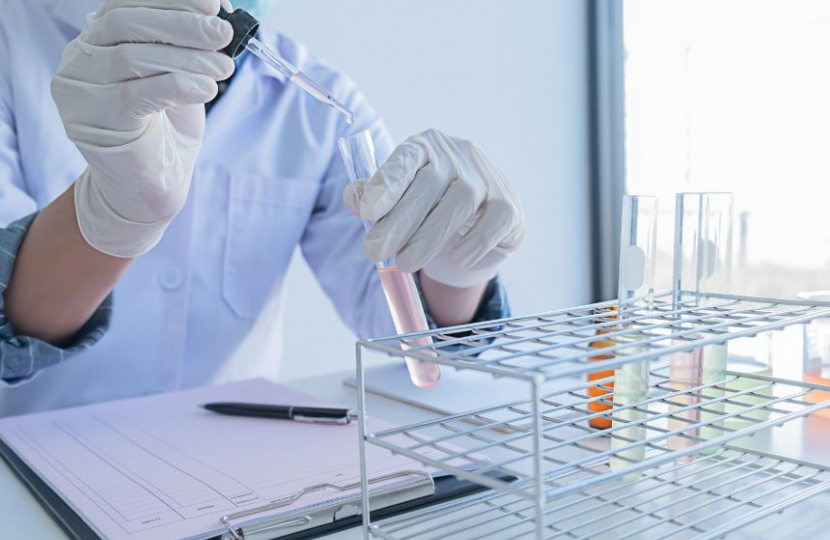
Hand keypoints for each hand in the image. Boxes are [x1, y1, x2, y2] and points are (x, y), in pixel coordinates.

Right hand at [51, 0, 235, 256]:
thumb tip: (215, 12)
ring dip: (189, 58)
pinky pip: (138, 95)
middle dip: (182, 25)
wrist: (150, 188)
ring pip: (133, 58)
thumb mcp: (176, 76)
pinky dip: (179, 86)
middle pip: (126, 25)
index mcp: (95, 42)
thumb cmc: (164, 130)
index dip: (171, 1)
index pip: (125, 5)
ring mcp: (81, 94)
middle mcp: (79, 62)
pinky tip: (207, 89)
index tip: (212, 4)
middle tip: (222, 34)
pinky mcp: (96, 123)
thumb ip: (183, 45)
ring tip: (223, 67)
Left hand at [344, 129, 523, 287]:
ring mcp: (488, 177)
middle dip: (399, 222)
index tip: (366, 212)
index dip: (386, 183)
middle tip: (375, 252)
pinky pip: (493, 221)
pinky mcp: (509, 204)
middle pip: (429, 184)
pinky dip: (473, 242)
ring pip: (461, 201)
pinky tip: (455, 259)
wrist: (477, 230)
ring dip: (429, 237)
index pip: (405, 158)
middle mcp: (458, 155)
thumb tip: (354, 196)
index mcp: (426, 147)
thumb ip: (374, 199)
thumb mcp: (399, 203)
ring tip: (404, 263)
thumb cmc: (430, 211)